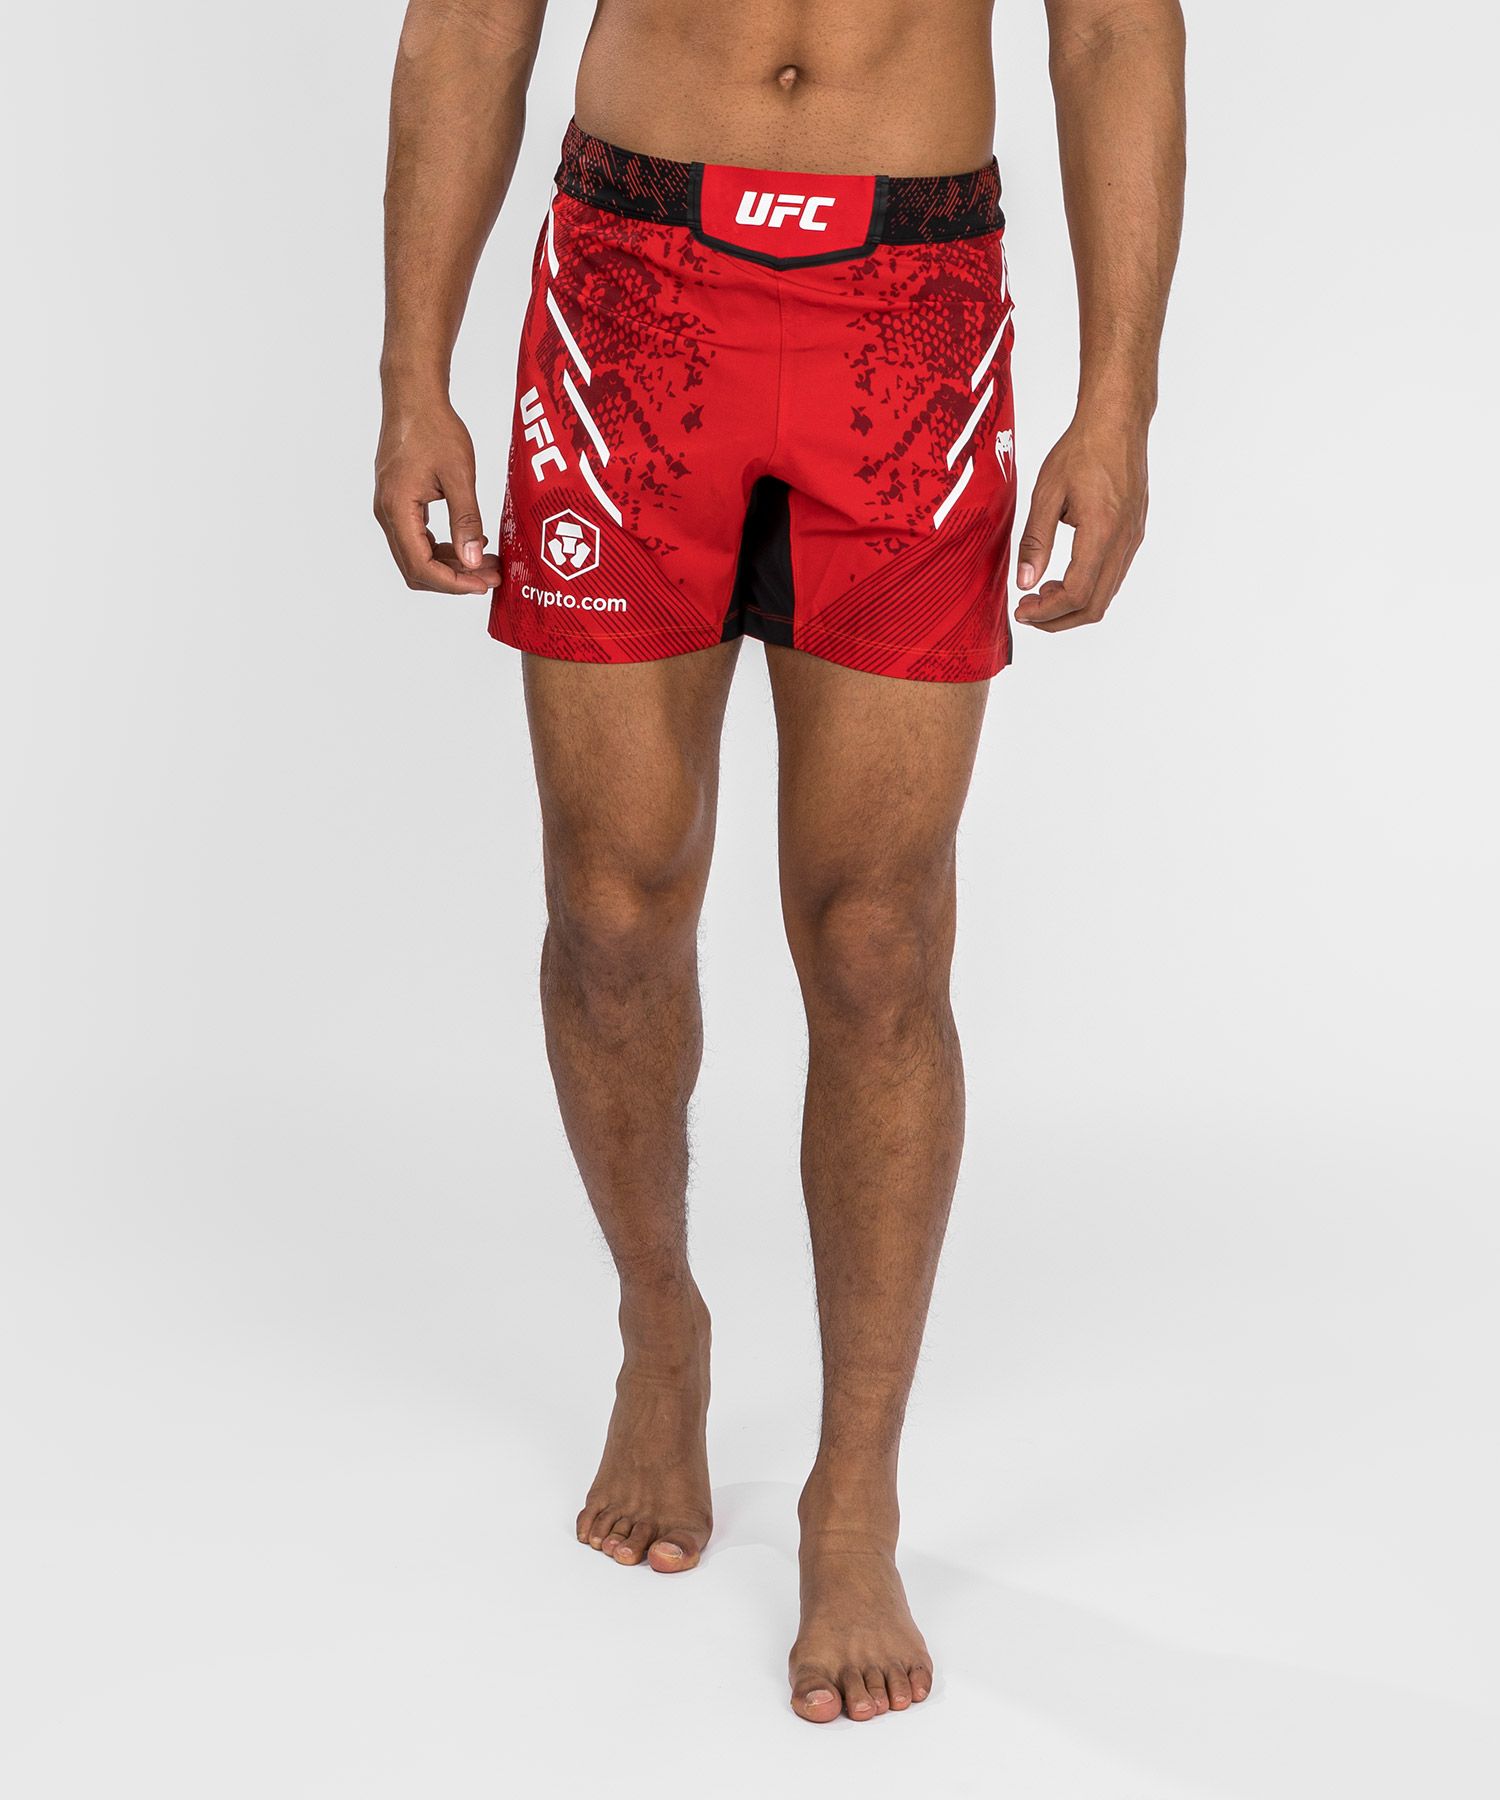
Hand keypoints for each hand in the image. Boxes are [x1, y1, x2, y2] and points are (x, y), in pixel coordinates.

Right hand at [374, 398, 502, 594]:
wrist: (413, 397)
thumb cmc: (434, 428)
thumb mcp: (459, 475)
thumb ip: (466, 520)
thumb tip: (472, 561)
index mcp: (398, 510)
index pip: (421, 567)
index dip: (453, 583)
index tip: (483, 585)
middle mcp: (388, 514)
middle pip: (416, 569)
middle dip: (454, 579)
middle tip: (491, 577)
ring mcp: (391, 509)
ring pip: (417, 556)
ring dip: (451, 565)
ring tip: (486, 562)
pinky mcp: (399, 503)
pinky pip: (419, 538)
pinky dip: (444, 548)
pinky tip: (471, 542)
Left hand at [1014, 415, 1148, 630]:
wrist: (1117, 422)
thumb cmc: (1082, 450)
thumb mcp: (1047, 493)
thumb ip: (1035, 540)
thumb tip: (1025, 581)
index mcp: (1102, 531)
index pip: (1077, 593)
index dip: (1048, 611)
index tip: (1022, 609)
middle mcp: (1123, 541)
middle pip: (1095, 605)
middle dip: (1058, 618)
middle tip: (1028, 611)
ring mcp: (1132, 539)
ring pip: (1106, 594)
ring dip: (1073, 605)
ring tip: (1041, 593)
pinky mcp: (1133, 534)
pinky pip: (1113, 576)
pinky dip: (1087, 588)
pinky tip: (1062, 576)